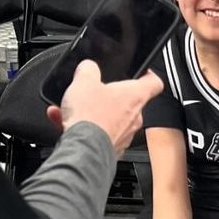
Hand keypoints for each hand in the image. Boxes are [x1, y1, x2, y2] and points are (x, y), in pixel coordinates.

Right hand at [46, 60, 162, 156]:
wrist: (85, 151)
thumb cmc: (91, 118)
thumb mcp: (84, 82)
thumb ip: (88, 69)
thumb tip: (88, 67)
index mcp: (135, 96)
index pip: (154, 83)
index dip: (148, 75)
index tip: (141, 72)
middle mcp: (135, 117)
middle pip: (128, 101)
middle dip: (111, 96)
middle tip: (95, 92)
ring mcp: (125, 134)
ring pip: (111, 118)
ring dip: (93, 112)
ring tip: (73, 109)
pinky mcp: (113, 148)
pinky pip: (99, 133)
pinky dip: (85, 128)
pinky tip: (64, 122)